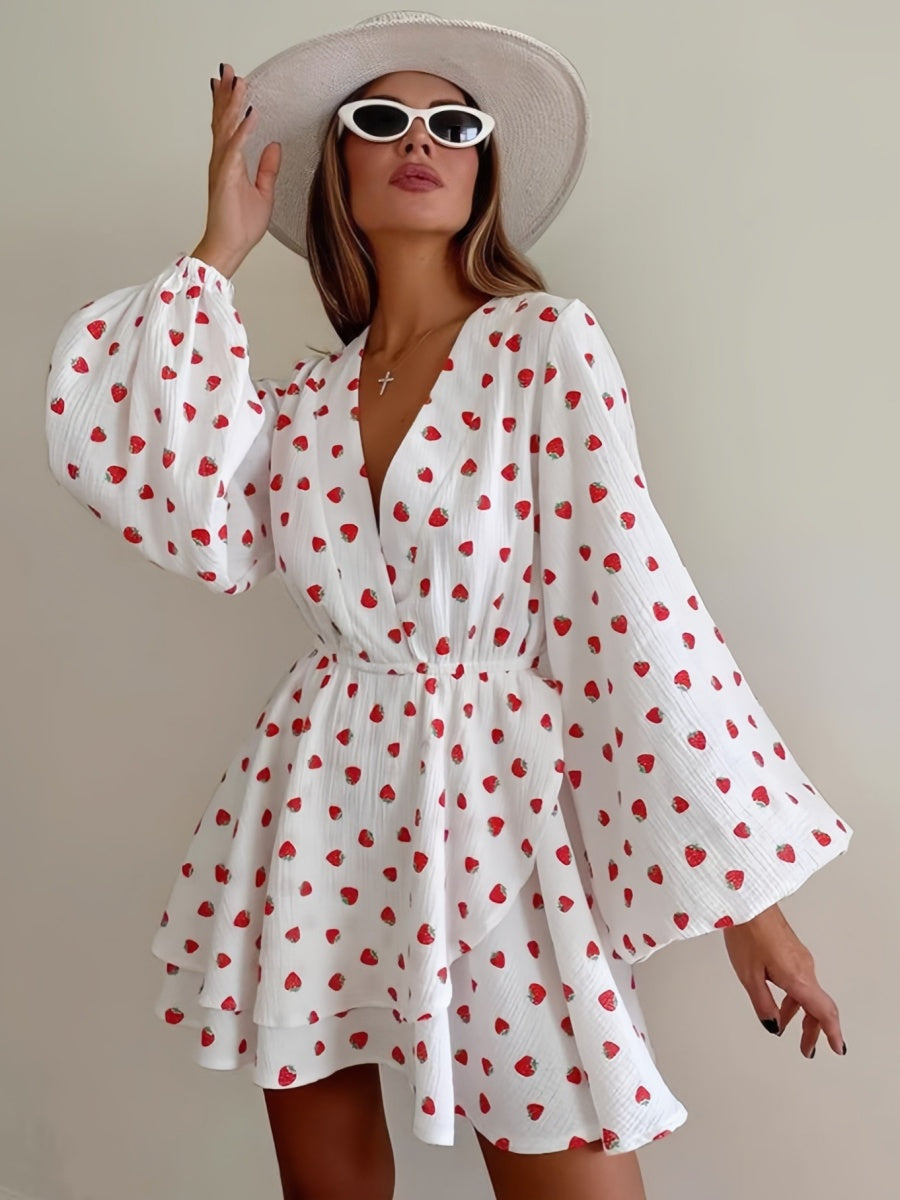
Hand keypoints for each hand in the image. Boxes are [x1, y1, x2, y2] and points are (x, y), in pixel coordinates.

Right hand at [198, 62, 282, 275]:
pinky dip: (242, 131)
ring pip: (226, 128)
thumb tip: (275, 146)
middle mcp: (222, 160)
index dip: (231, 103)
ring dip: (233, 104)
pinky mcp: (225, 178)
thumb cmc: (240, 225)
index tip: (235, 82)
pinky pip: (234, 149)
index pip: (229, 126)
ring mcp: (221, 168)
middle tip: (229, 69)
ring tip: (239, 82)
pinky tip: (250, 116)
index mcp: (230, 162)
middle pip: (222, 120)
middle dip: (226, 94)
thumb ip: (268, 168)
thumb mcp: (264, 193)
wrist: (229, 247)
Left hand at [722, 904, 847, 1058]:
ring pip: (808, 993)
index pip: (824, 1011)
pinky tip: (777, 1001)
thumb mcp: (749, 976)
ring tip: (782, 1026)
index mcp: (798, 977)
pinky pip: (800, 981)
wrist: (748, 901)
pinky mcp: (792, 951)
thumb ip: (763, 1004)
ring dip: (799, 1014)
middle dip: (813, 1030)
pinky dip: (793, 998)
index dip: (832, 1033)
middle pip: (818, 1006)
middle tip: (805, 1049)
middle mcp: (805, 968)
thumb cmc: (747, 933)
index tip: (837, 1049)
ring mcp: (800, 958)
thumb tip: (773, 1025)